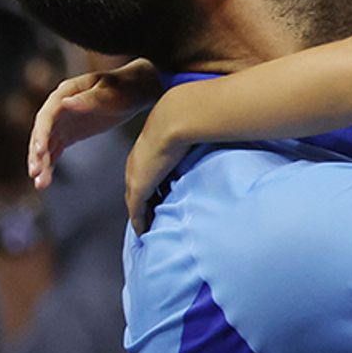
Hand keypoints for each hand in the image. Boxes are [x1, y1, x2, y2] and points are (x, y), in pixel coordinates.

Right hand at [27, 58, 160, 188]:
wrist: (133, 92)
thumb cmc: (123, 88)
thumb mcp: (110, 93)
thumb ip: (89, 100)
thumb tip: (66, 104)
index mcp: (65, 93)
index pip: (48, 115)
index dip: (42, 133)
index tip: (40, 151)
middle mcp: (58, 108)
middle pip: (42, 132)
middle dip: (37, 154)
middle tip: (35, 174)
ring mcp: (62, 122)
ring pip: (46, 145)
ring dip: (41, 164)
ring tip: (40, 184)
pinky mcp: (68, 134)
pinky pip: (54, 151)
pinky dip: (49, 165)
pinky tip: (45, 180)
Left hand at [125, 84, 197, 234]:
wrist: (175, 118)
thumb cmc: (187, 119)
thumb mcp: (190, 130)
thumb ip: (196, 138)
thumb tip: (216, 136)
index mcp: (147, 148)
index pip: (146, 172)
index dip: (152, 185)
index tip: (160, 196)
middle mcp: (136, 162)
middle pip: (137, 189)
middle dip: (144, 203)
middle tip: (153, 216)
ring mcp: (135, 175)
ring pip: (135, 202)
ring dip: (142, 214)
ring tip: (150, 227)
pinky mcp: (138, 188)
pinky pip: (136, 212)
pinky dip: (139, 223)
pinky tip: (143, 234)